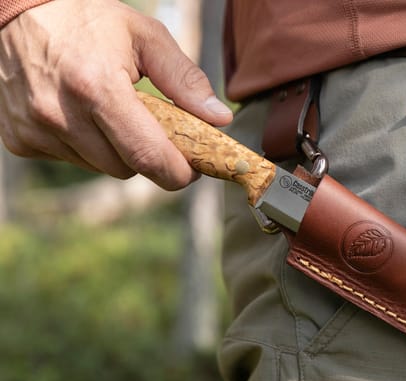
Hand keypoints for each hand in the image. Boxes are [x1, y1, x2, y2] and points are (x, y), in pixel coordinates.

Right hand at [0, 0, 232, 189]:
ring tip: (111, 113)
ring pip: (100, 168)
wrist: (18, 11)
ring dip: (116, 151)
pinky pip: (72, 161)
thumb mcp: (145, 37)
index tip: (192, 169)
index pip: (148, 156)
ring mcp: (36, 130)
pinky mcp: (20, 139)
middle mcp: (60, 114)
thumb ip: (185, 80)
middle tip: (153, 129)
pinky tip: (80, 114)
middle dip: (148, 156)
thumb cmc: (90, 21)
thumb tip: (219, 119)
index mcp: (97, 87)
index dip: (178, 172)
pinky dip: (85, 147)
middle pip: (127, 169)